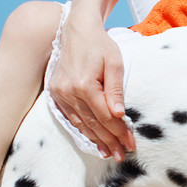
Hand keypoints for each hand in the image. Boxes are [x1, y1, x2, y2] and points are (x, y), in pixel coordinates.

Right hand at [48, 11, 134, 159]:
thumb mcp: (114, 62)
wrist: (77, 31)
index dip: (119, 132)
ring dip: (96, 140)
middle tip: (121, 155)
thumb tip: (119, 114)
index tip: (131, 144)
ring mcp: (60, 94)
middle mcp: (69, 92)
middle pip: (93, 123)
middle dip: (109, 141)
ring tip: (108, 153)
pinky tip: (92, 140)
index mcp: (85, 84)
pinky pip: (70, 117)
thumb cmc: (100, 45)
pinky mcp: (56, 94)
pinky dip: (82, 130)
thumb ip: (116, 89)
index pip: (106, 116)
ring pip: (81, 123)